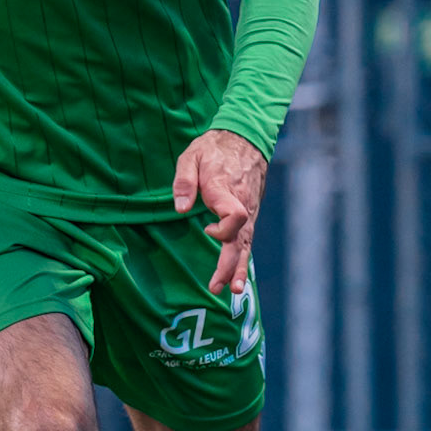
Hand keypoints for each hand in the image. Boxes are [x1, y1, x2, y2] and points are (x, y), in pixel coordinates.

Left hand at [172, 128, 267, 295]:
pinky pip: (246, 241)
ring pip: (246, 244)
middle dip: (229, 264)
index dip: (222, 228)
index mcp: (226, 189)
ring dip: (237, 268)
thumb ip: (184, 181)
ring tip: (232, 291)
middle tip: (218, 286)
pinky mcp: (249, 216)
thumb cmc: (213, 148)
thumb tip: (180, 209)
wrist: (245, 139)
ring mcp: (249, 212)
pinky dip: (241, 260)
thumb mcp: (191, 155)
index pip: (233, 215)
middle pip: (240, 239)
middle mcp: (242, 204)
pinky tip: (236, 278)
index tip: (206, 229)